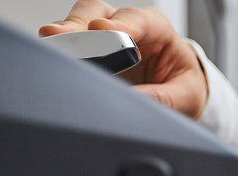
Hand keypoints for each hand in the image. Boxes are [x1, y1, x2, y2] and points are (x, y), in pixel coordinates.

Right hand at [39, 1, 207, 118]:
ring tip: (53, 43)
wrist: (177, 91)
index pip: (136, 20)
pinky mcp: (87, 49)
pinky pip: (68, 42)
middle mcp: (126, 24)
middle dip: (81, 25)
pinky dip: (60, 49)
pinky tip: (53, 58)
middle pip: (97, 13)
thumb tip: (132, 101)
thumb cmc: (182, 86)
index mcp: (157, 29)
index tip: (103, 32)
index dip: (119, 26)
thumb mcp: (184, 97)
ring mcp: (102, 34)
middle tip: (65, 36)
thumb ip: (161, 99)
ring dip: (65, 34)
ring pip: (77, 22)